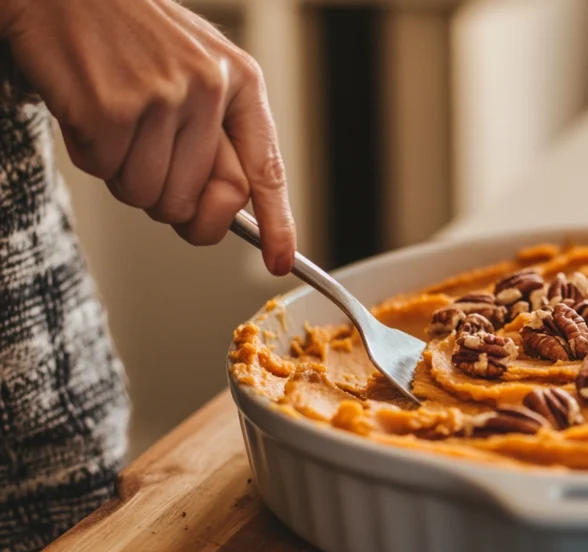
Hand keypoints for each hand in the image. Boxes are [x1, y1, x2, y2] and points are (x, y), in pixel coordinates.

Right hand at [1, 0, 295, 274]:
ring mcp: (163, 97)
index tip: (279, 261)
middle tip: (146, 160)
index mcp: (241, 81)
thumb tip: (221, 215)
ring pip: (149, 197)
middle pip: (198, 203)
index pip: (266, 169)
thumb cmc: (129, 35)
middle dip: (168, 201)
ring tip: (115, 120)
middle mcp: (211, 88)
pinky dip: (90, 153)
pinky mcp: (113, 108)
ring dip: (123, 173)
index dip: (276, 224)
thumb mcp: (194, 71)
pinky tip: (89, 109)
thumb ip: (214, 135)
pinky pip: (104, 173)